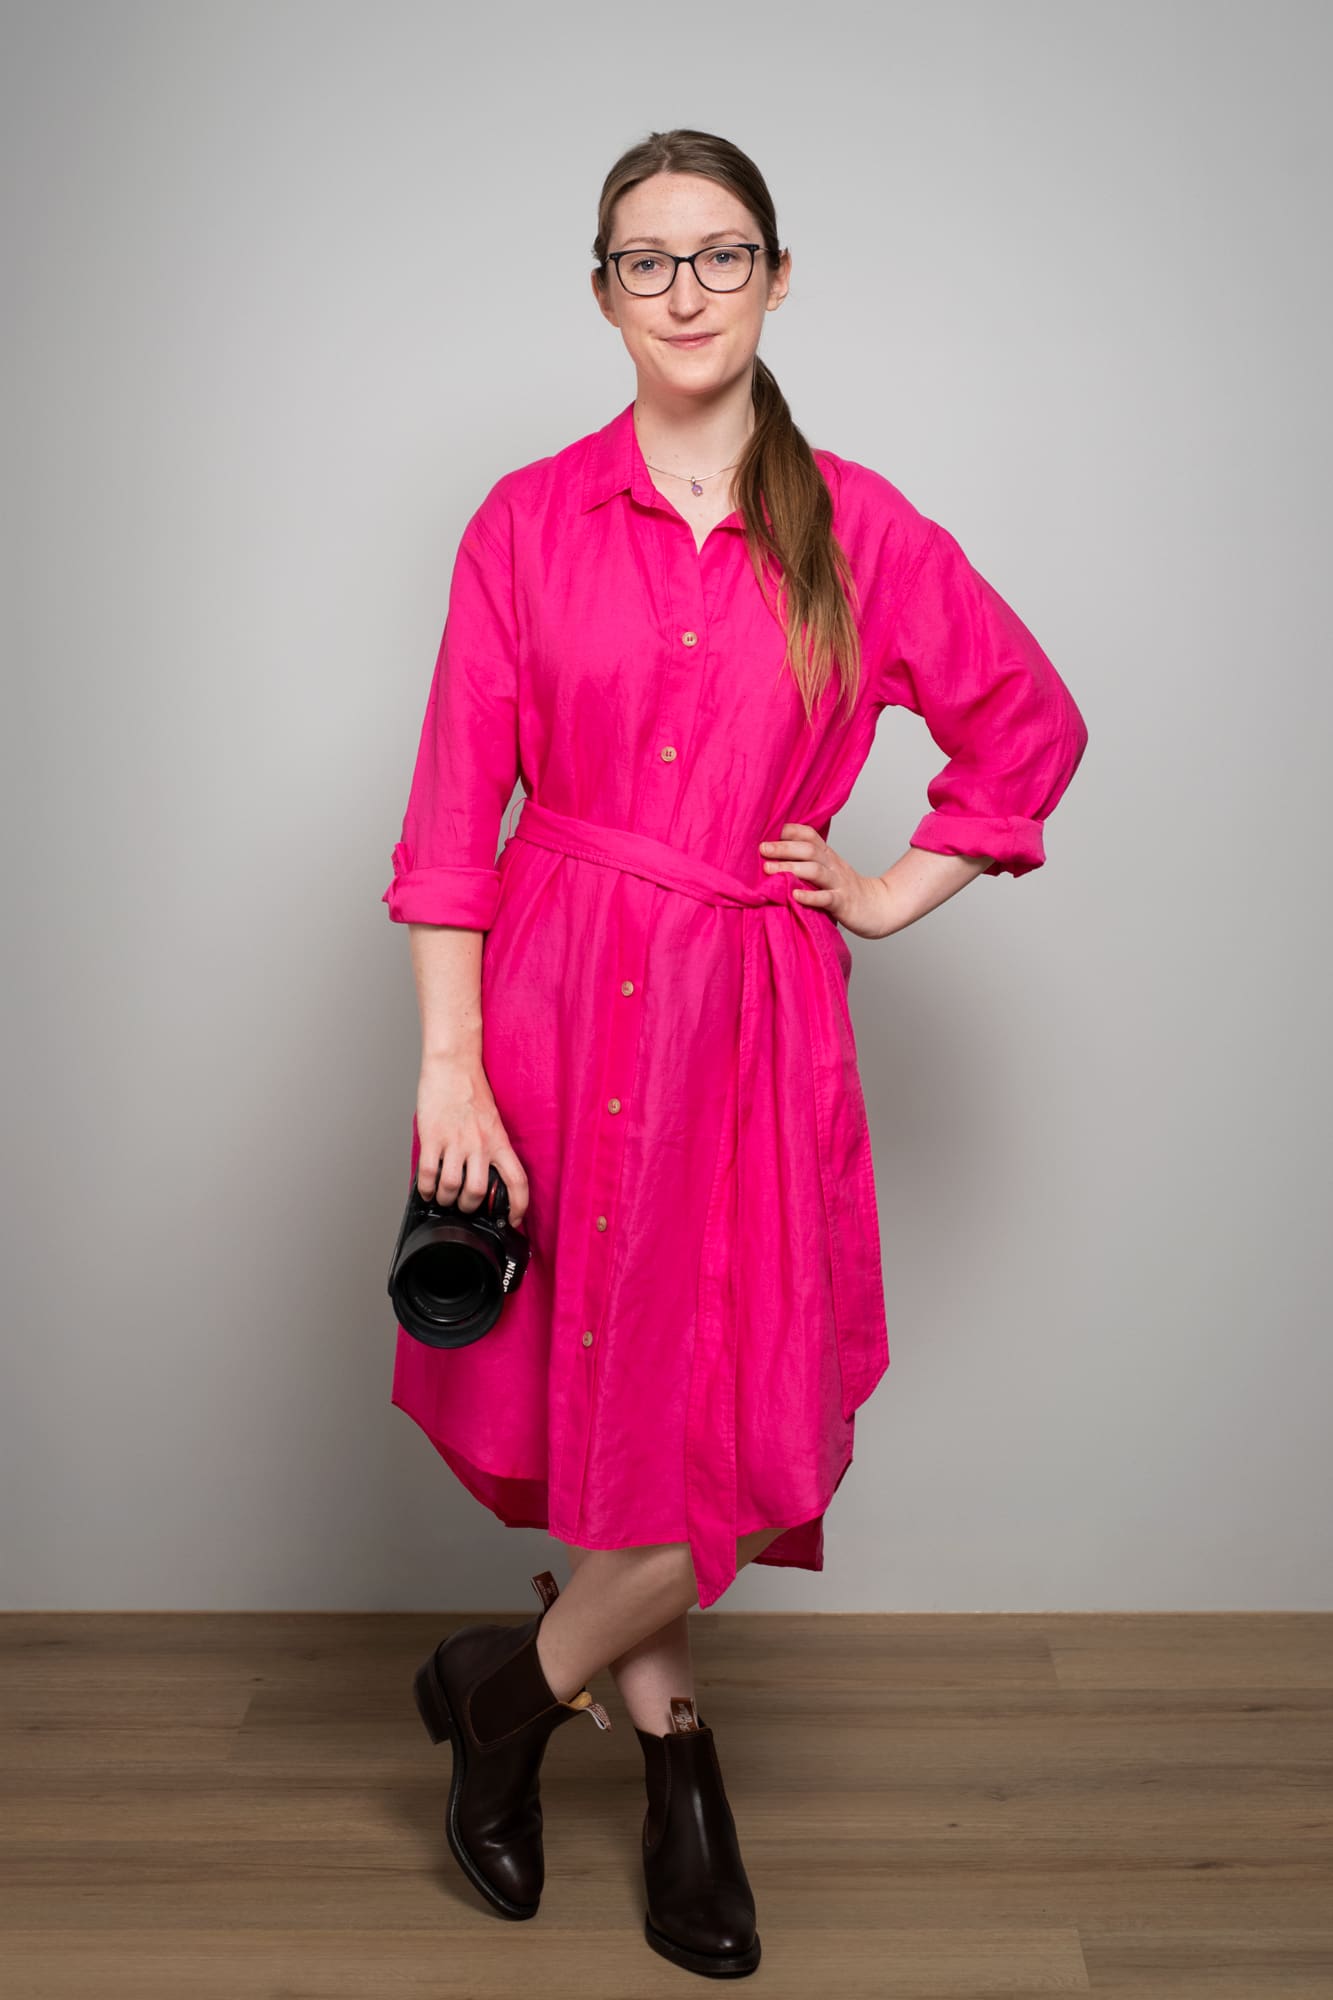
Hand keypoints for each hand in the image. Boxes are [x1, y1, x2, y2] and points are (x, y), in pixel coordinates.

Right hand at [415, 1054, 530, 1226]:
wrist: (453, 1066)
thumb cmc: (471, 1091)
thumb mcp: (492, 1121)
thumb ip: (490, 1147)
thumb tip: (484, 1174)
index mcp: (499, 1141)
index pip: (517, 1181)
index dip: (518, 1207)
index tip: (512, 1220)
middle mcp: (480, 1144)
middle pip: (479, 1192)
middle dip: (469, 1207)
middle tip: (463, 1206)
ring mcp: (455, 1142)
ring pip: (452, 1188)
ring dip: (446, 1200)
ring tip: (443, 1198)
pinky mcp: (433, 1137)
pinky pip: (429, 1174)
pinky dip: (426, 1188)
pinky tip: (427, 1188)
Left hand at [759, 824, 898, 940]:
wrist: (880, 907)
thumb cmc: (846, 891)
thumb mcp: (828, 870)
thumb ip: (807, 862)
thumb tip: (774, 858)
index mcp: (828, 856)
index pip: (810, 835)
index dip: (790, 831)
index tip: (768, 833)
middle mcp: (833, 865)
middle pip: (809, 850)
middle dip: (784, 848)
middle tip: (762, 850)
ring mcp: (839, 884)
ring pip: (816, 871)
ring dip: (791, 868)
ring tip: (770, 871)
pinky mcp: (843, 903)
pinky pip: (827, 898)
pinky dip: (810, 896)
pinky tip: (795, 896)